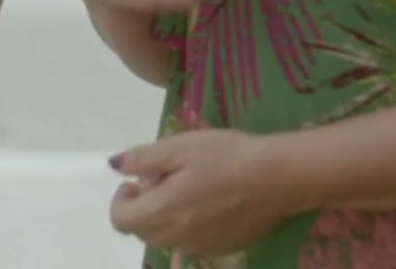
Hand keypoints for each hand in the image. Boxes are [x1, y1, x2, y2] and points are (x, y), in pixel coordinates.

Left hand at [108, 129, 298, 257]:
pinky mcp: (222, 248)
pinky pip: (191, 241)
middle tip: (168, 176)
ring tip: (192, 185)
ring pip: (166, 237)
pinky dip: (189, 224)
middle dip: (145, 204)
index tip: (139, 179)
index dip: (121, 199)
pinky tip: (212, 200)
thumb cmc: (226, 156)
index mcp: (161, 212)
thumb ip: (142, 159)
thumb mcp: (179, 147)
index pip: (120, 220)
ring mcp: (200, 247)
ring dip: (167, 215)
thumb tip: (115, 166)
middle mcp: (176, 238)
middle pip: (142, 230)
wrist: (280, 178)